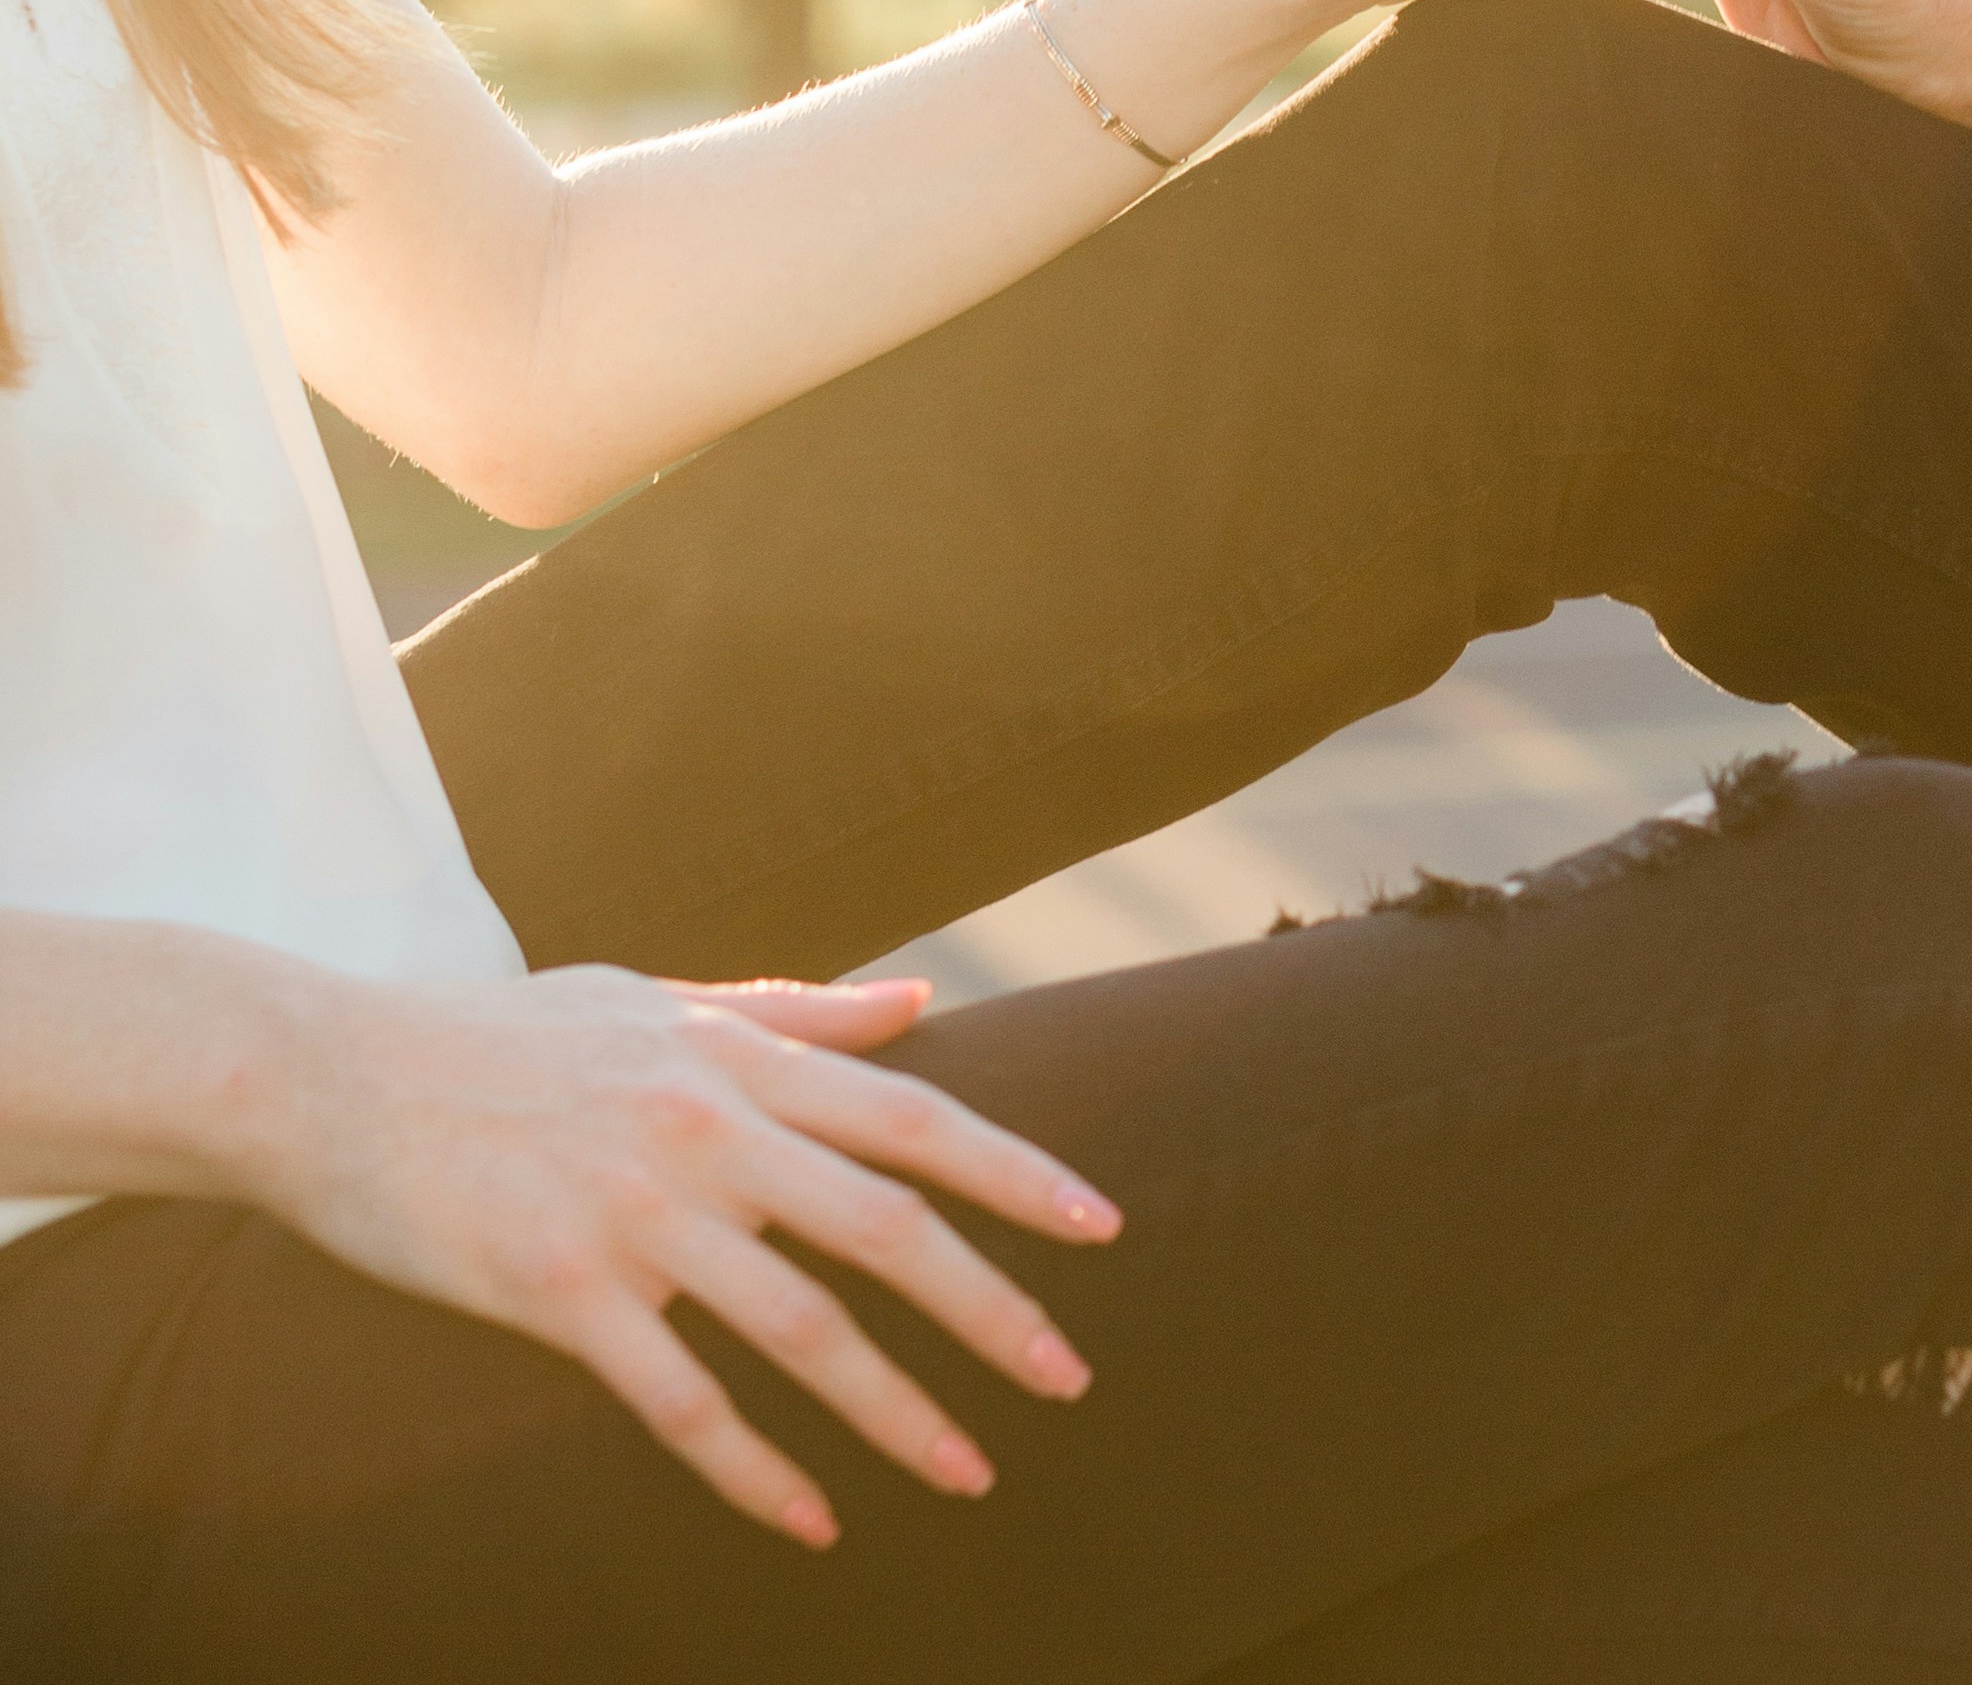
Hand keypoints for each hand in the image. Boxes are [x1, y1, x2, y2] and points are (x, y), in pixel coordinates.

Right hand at [249, 966, 1120, 1548]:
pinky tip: (815, 1519)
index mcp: (738, 1063)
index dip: (1017, 1176)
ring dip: (897, 1410)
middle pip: (887, 1229)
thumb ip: (793, 1014)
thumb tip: (923, 1006)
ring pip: (802, 1330)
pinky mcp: (557, 1290)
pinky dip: (755, 1467)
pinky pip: (681, 1399)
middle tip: (1070, 1379)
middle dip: (993, 1310)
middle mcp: (707, 1134)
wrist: (324, 1071)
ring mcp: (635, 1217)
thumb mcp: (656, 998)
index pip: (913, 1122)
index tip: (1101, 1230)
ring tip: (971, 1472)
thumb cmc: (501, 1034)